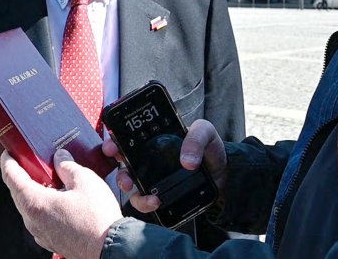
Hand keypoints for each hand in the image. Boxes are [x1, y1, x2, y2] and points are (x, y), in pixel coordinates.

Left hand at [1, 149, 122, 257]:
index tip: (9, 152)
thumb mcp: (85, 180)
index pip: (12, 177)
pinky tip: (61, 198)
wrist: (109, 248)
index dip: (8, 161)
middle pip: (19, 192)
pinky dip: (45, 205)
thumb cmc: (97, 219)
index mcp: (35, 202)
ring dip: (36, 191)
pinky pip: (41, 218)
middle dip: (24, 175)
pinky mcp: (51, 240)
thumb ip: (68, 166)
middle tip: (32, 161)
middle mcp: (33, 220)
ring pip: (30, 206)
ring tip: (52, 178)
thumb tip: (60, 158)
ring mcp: (41, 232)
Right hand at [102, 119, 226, 213]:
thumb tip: (187, 161)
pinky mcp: (159, 195)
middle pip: (123, 161)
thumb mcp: (206, 133)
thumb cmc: (210, 149)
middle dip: (115, 166)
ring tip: (139, 190)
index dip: (115, 139)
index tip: (112, 146)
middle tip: (122, 170)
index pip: (129, 137)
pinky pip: (144, 201)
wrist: (225, 175)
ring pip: (129, 183)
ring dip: (128, 187)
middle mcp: (149, 159)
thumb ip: (196, 138)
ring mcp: (152, 178)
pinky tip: (156, 201)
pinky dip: (145, 203)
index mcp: (155, 139)